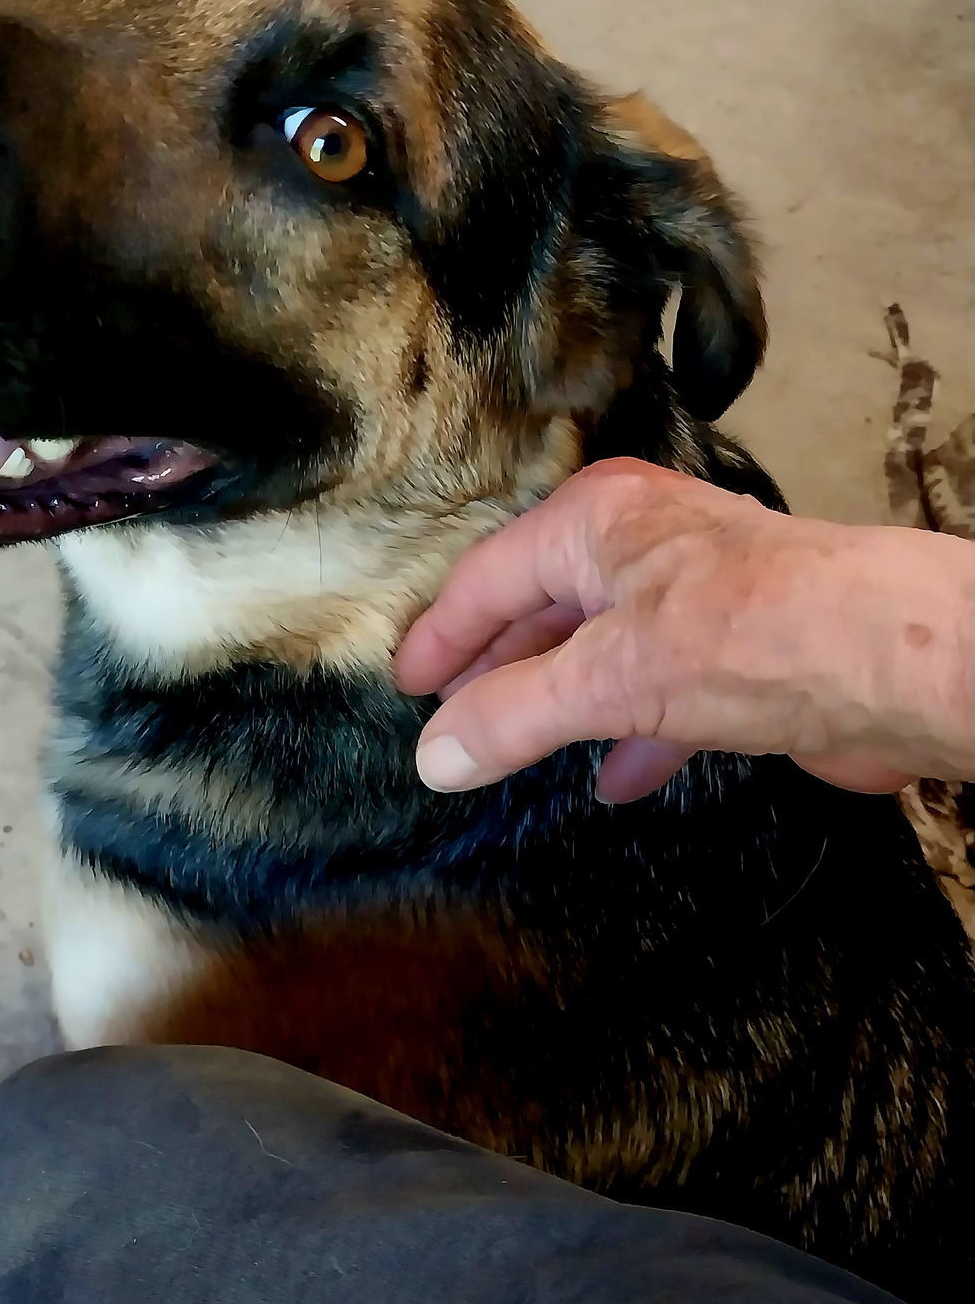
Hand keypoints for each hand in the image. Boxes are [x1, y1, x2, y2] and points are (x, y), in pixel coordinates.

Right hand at [393, 459, 974, 802]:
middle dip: (497, 672)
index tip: (404, 688)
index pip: (489, 578)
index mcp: (598, 522)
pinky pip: (659, 695)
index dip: (442, 636)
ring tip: (511, 756)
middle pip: (543, 610)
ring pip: (601, 653)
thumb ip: (514, 716)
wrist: (900, 662)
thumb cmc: (754, 636)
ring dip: (559, 706)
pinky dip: (630, 735)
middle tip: (446, 724)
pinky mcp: (741, 656)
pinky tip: (615, 780)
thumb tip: (434, 756)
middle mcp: (644, 547)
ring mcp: (695, 600)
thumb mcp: (609, 681)